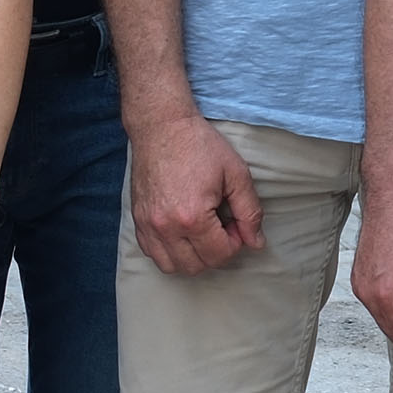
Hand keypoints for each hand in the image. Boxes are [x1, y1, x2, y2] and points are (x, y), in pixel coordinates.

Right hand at [125, 109, 264, 276]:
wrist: (161, 126)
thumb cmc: (199, 145)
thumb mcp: (236, 174)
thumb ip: (250, 211)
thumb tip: (256, 242)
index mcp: (192, 217)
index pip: (220, 255)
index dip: (236, 242)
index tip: (235, 223)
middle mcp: (166, 227)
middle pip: (196, 266)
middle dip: (216, 252)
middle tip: (221, 227)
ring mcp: (148, 225)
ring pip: (172, 266)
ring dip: (192, 257)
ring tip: (201, 233)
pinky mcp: (137, 220)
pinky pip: (152, 253)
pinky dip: (170, 251)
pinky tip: (181, 232)